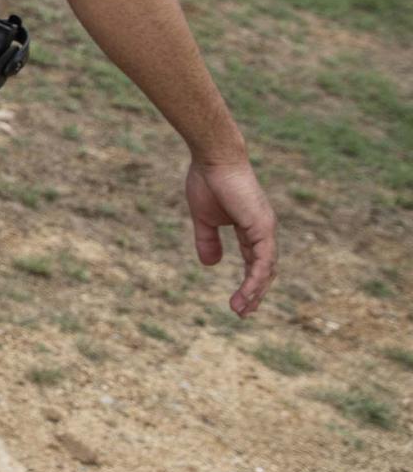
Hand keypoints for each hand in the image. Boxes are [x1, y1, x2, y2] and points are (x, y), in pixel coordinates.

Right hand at [184, 157, 276, 315]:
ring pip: (266, 269)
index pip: (254, 262)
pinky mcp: (262, 228)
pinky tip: (248, 293)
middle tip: (241, 313)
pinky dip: (256, 279)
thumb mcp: (204, 217)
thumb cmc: (208, 181)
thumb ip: (207, 240)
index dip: (247, 282)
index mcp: (251, 228)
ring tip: (240, 310)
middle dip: (253, 293)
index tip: (237, 302)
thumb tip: (210, 264)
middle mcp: (263, 231)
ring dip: (254, 292)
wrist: (214, 158)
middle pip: (264, 270)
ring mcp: (265, 230)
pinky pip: (262, 261)